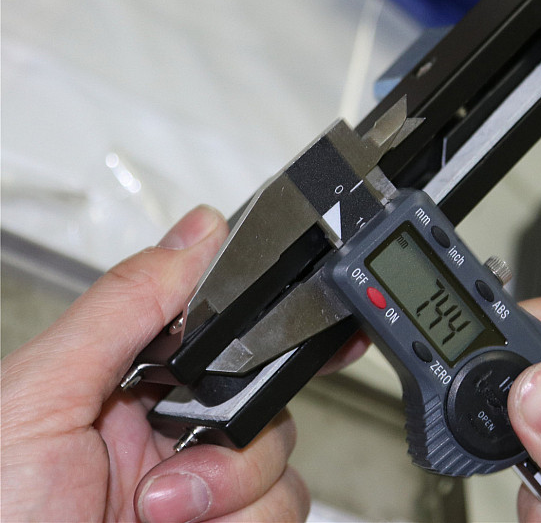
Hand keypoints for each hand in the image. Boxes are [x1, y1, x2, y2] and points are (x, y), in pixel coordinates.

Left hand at [2, 207, 308, 522]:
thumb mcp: (36, 400)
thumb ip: (123, 309)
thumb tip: (197, 231)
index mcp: (121, 388)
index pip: (218, 334)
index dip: (272, 325)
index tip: (320, 324)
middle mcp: (166, 439)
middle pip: (264, 395)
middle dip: (237, 427)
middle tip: (179, 455)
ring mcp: (200, 497)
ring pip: (282, 462)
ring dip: (232, 490)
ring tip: (160, 515)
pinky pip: (282, 516)